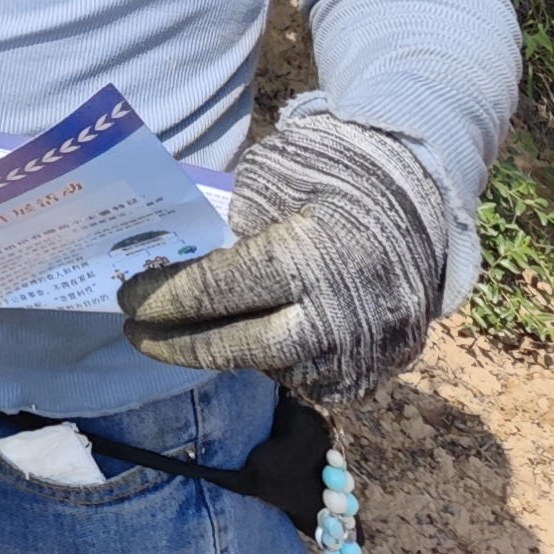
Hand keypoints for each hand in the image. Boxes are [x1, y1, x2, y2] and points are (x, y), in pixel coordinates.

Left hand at [117, 106, 450, 404]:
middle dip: (177, 345)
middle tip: (136, 335)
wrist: (429, 197)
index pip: (215, 290)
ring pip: (272, 369)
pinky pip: (311, 380)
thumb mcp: (276, 176)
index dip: (161, 297)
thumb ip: (232, 221)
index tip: (124, 299)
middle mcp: (335, 316)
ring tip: (190, 332)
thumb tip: (180, 259)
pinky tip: (254, 336)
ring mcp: (361, 352)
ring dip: (227, 352)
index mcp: (307, 257)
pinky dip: (276, 361)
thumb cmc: (340, 173)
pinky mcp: (378, 371)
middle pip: (236, 348)